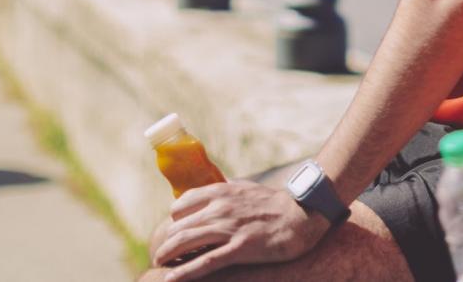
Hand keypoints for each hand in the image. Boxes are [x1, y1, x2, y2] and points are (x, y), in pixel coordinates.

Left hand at [151, 180, 329, 280]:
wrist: (302, 214)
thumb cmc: (274, 203)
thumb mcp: (245, 189)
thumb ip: (226, 192)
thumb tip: (214, 192)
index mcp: (219, 192)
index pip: (180, 205)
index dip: (175, 220)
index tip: (175, 230)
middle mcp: (219, 208)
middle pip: (178, 226)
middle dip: (167, 241)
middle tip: (162, 253)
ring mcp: (228, 229)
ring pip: (185, 242)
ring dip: (167, 254)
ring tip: (160, 263)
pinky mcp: (239, 249)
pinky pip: (205, 263)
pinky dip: (184, 272)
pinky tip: (171, 279)